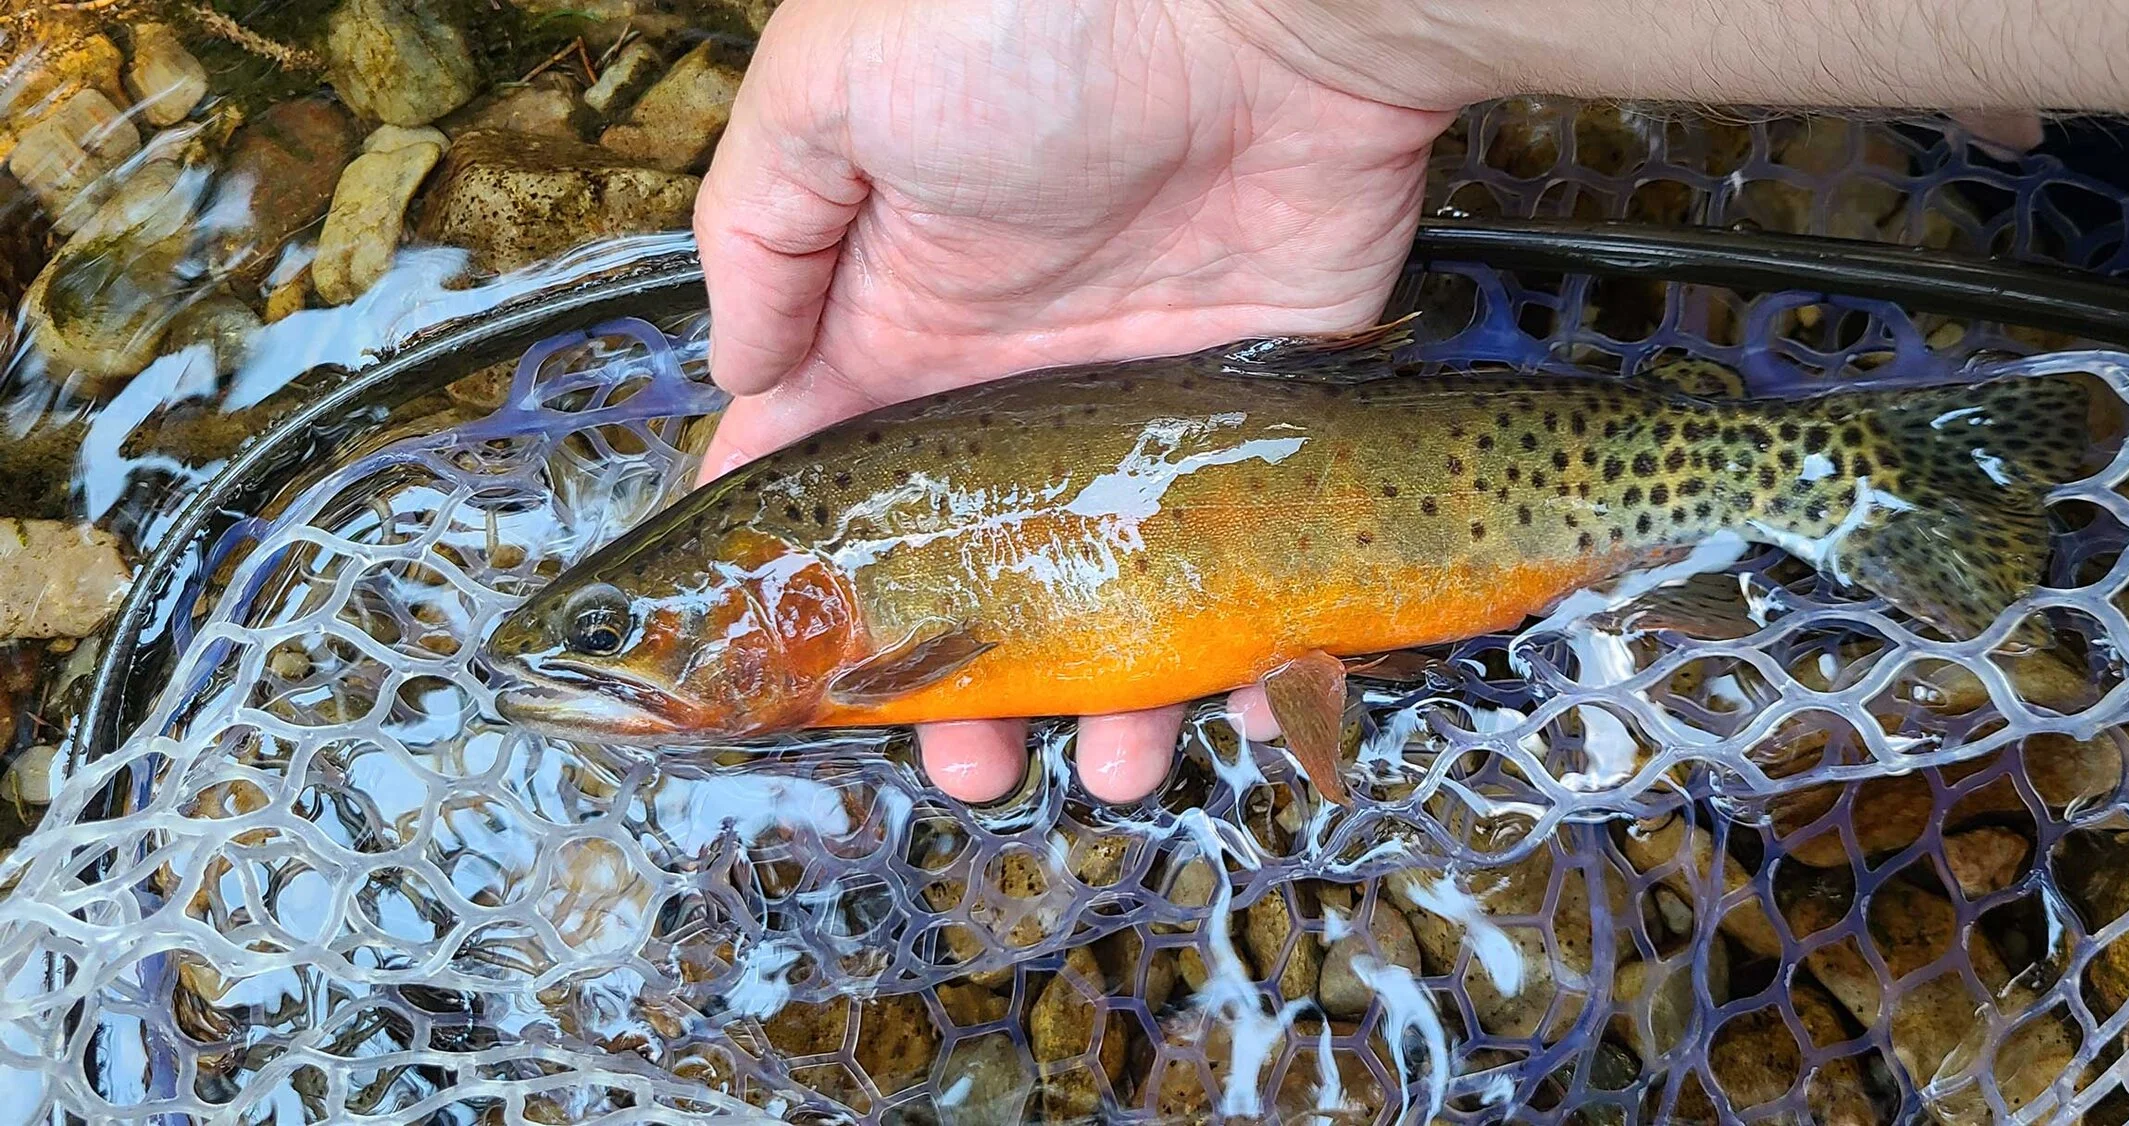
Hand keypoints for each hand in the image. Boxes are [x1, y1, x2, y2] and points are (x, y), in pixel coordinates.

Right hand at [691, 0, 1447, 802]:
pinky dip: (1220, 648)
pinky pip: (1232, 552)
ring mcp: (1139, 397)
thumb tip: (734, 369)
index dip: (787, 572)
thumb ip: (762, 234)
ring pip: (1091, 584)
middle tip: (938, 758)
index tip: (761, 674)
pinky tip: (1187, 717)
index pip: (820, 462)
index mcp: (899, 302)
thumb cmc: (1033, 13)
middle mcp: (1012, 370)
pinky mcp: (1260, 402)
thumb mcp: (832, 92)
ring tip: (1055, 765)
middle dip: (932, 675)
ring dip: (1070, 693)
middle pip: (960, 562)